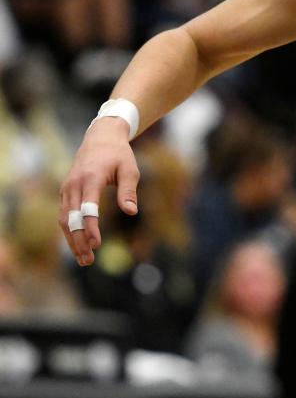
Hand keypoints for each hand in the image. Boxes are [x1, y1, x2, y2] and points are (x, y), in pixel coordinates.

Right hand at [58, 117, 139, 265]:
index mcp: (90, 178)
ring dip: (72, 240)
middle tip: (88, 260)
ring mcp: (66, 188)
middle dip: (79, 240)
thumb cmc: (119, 154)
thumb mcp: (130, 169)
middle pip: (71, 218)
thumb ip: (129, 190)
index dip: (91, 227)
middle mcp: (74, 184)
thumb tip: (131, 212)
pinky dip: (68, 231)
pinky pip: (63, 215)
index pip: (87, 207)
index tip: (96, 243)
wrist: (100, 137)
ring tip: (84, 259)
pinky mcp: (65, 192)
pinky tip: (77, 245)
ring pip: (64, 219)